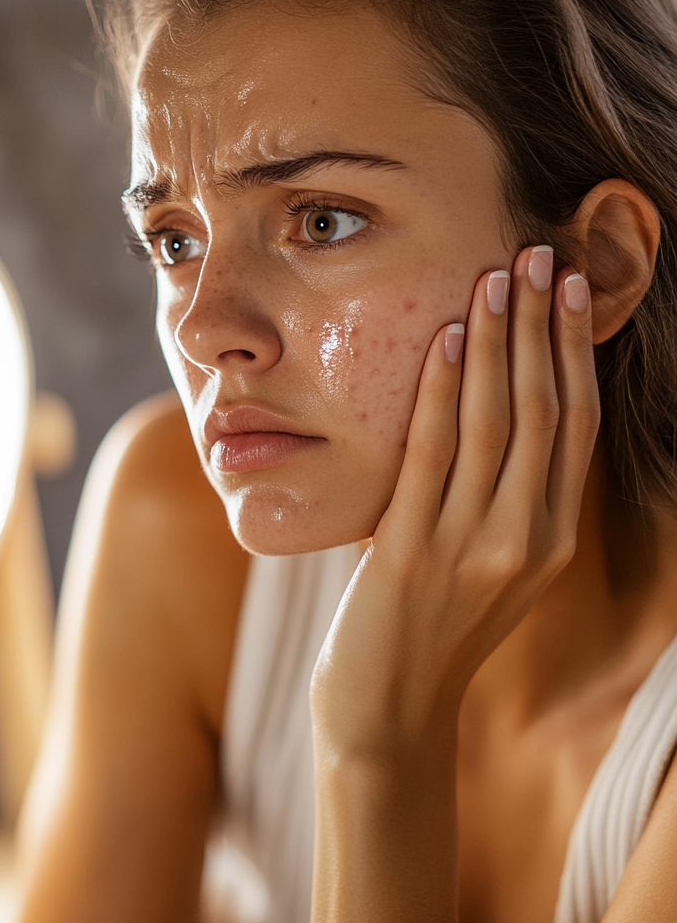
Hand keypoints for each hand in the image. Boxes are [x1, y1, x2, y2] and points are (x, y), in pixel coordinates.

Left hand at [312, 246, 598, 746]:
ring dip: (503, 342)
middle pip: (550, 411)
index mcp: (551, 539)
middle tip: (542, 255)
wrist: (388, 710)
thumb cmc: (429, 630)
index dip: (576, 352)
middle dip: (546, 327)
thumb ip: (501, 502)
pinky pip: (435, 456)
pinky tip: (450, 340)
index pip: (577, 426)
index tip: (569, 290)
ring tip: (501, 277)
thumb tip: (494, 417)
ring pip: (502, 423)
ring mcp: (475, 548)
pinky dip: (446, 392)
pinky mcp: (414, 553)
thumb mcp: (485, 566)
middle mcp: (528, 540)